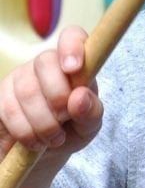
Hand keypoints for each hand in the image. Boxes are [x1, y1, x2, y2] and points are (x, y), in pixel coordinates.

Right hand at [0, 27, 103, 169]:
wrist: (46, 151)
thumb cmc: (74, 129)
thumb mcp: (90, 125)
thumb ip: (91, 111)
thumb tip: (80, 96)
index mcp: (75, 64)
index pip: (72, 36)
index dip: (72, 47)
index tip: (73, 69)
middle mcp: (46, 64)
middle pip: (45, 62)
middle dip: (57, 96)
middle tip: (65, 120)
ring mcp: (20, 77)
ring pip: (26, 89)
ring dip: (43, 121)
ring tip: (54, 138)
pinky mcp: (0, 96)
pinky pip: (8, 109)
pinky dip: (25, 130)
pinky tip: (36, 142)